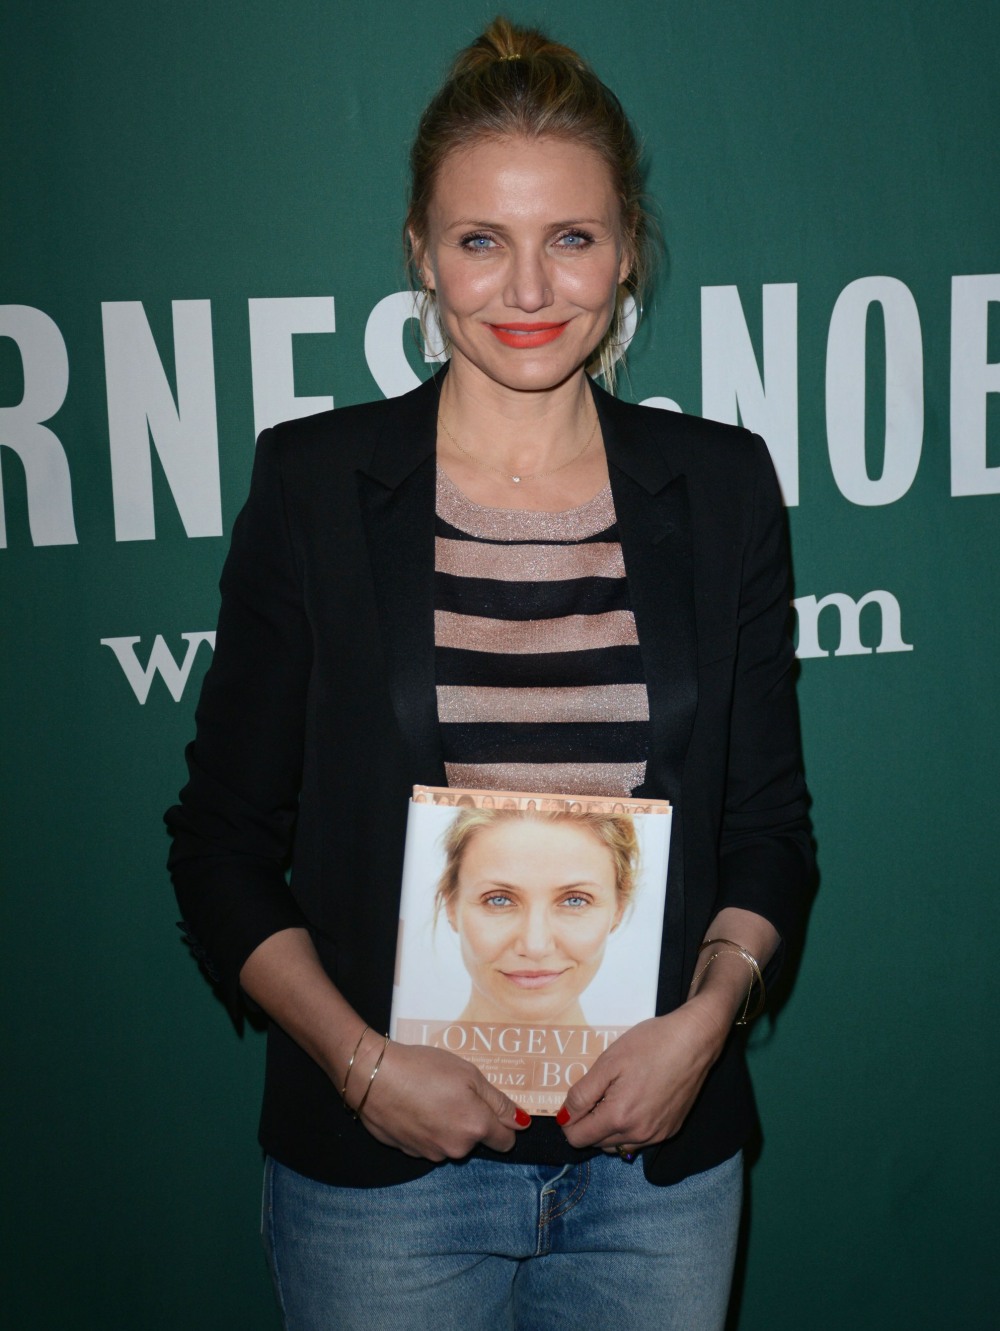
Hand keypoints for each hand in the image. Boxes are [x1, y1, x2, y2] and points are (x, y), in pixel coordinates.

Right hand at [350, 1037, 531, 1160]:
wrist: (373, 1077)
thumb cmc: (424, 1069)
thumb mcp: (469, 1074)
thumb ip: (498, 1101)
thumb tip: (522, 1122)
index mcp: (475, 1128)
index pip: (505, 1141)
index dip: (503, 1123)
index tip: (492, 1106)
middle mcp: (456, 1148)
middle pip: (476, 1140)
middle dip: (472, 1121)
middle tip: (455, 1091)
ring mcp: (430, 1154)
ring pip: (451, 1142)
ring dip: (447, 1125)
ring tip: (430, 1095)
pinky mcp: (409, 1152)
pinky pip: (428, 1142)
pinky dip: (426, 1128)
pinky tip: (414, 1106)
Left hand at [556, 997, 730, 1153]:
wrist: (694, 1041)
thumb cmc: (650, 1045)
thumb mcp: (608, 1062)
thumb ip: (582, 1094)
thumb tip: (564, 1118)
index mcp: (619, 1118)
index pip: (578, 1139)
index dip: (569, 1120)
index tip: (575, 1100)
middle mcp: (638, 1135)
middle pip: (596, 1143)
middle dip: (588, 1123)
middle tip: (597, 1091)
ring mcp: (657, 1136)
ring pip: (617, 1144)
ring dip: (608, 1127)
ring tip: (616, 1094)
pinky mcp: (670, 1131)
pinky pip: (639, 1139)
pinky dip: (628, 1127)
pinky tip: (635, 1099)